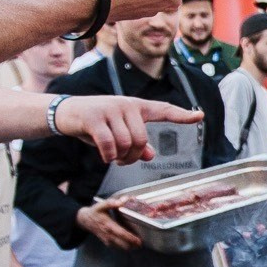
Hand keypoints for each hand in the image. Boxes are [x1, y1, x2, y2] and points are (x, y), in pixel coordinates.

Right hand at [53, 96, 205, 163]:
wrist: (66, 112)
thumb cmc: (96, 123)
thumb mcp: (118, 132)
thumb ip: (136, 142)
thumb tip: (150, 154)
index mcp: (136, 107)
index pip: (163, 109)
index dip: (182, 115)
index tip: (200, 116)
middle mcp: (126, 105)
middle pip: (141, 140)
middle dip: (132, 156)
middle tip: (122, 161)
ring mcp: (110, 109)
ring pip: (126, 144)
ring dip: (119, 157)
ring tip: (112, 157)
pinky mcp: (94, 117)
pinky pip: (108, 144)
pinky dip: (107, 156)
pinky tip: (105, 157)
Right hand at [76, 201, 141, 250]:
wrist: (84, 220)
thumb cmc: (94, 212)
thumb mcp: (101, 205)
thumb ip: (111, 203)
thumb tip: (122, 201)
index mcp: (108, 225)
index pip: (121, 234)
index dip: (130, 238)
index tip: (138, 240)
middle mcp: (108, 235)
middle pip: (123, 244)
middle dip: (133, 245)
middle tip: (140, 243)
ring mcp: (107, 240)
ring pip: (121, 247)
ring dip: (129, 246)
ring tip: (136, 243)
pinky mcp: (107, 242)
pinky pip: (117, 246)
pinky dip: (124, 245)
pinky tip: (129, 242)